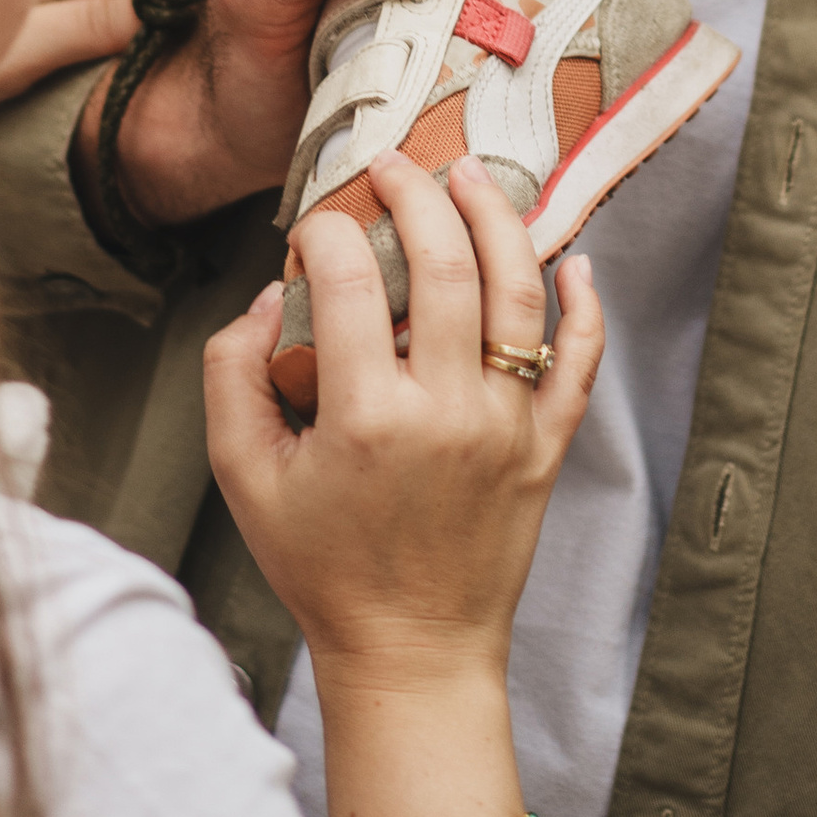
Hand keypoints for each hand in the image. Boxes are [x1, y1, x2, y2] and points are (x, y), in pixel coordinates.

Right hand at [205, 151, 603, 678]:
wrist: (411, 652)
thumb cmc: (324, 566)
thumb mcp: (242, 478)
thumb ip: (232, 375)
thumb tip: (269, 296)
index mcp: (365, 419)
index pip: (349, 282)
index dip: (328, 233)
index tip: (316, 231)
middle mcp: (444, 414)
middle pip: (444, 264)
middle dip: (416, 193)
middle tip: (393, 165)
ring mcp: (506, 428)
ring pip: (516, 293)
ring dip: (495, 218)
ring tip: (469, 175)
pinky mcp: (546, 448)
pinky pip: (578, 363)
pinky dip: (583, 306)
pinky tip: (573, 260)